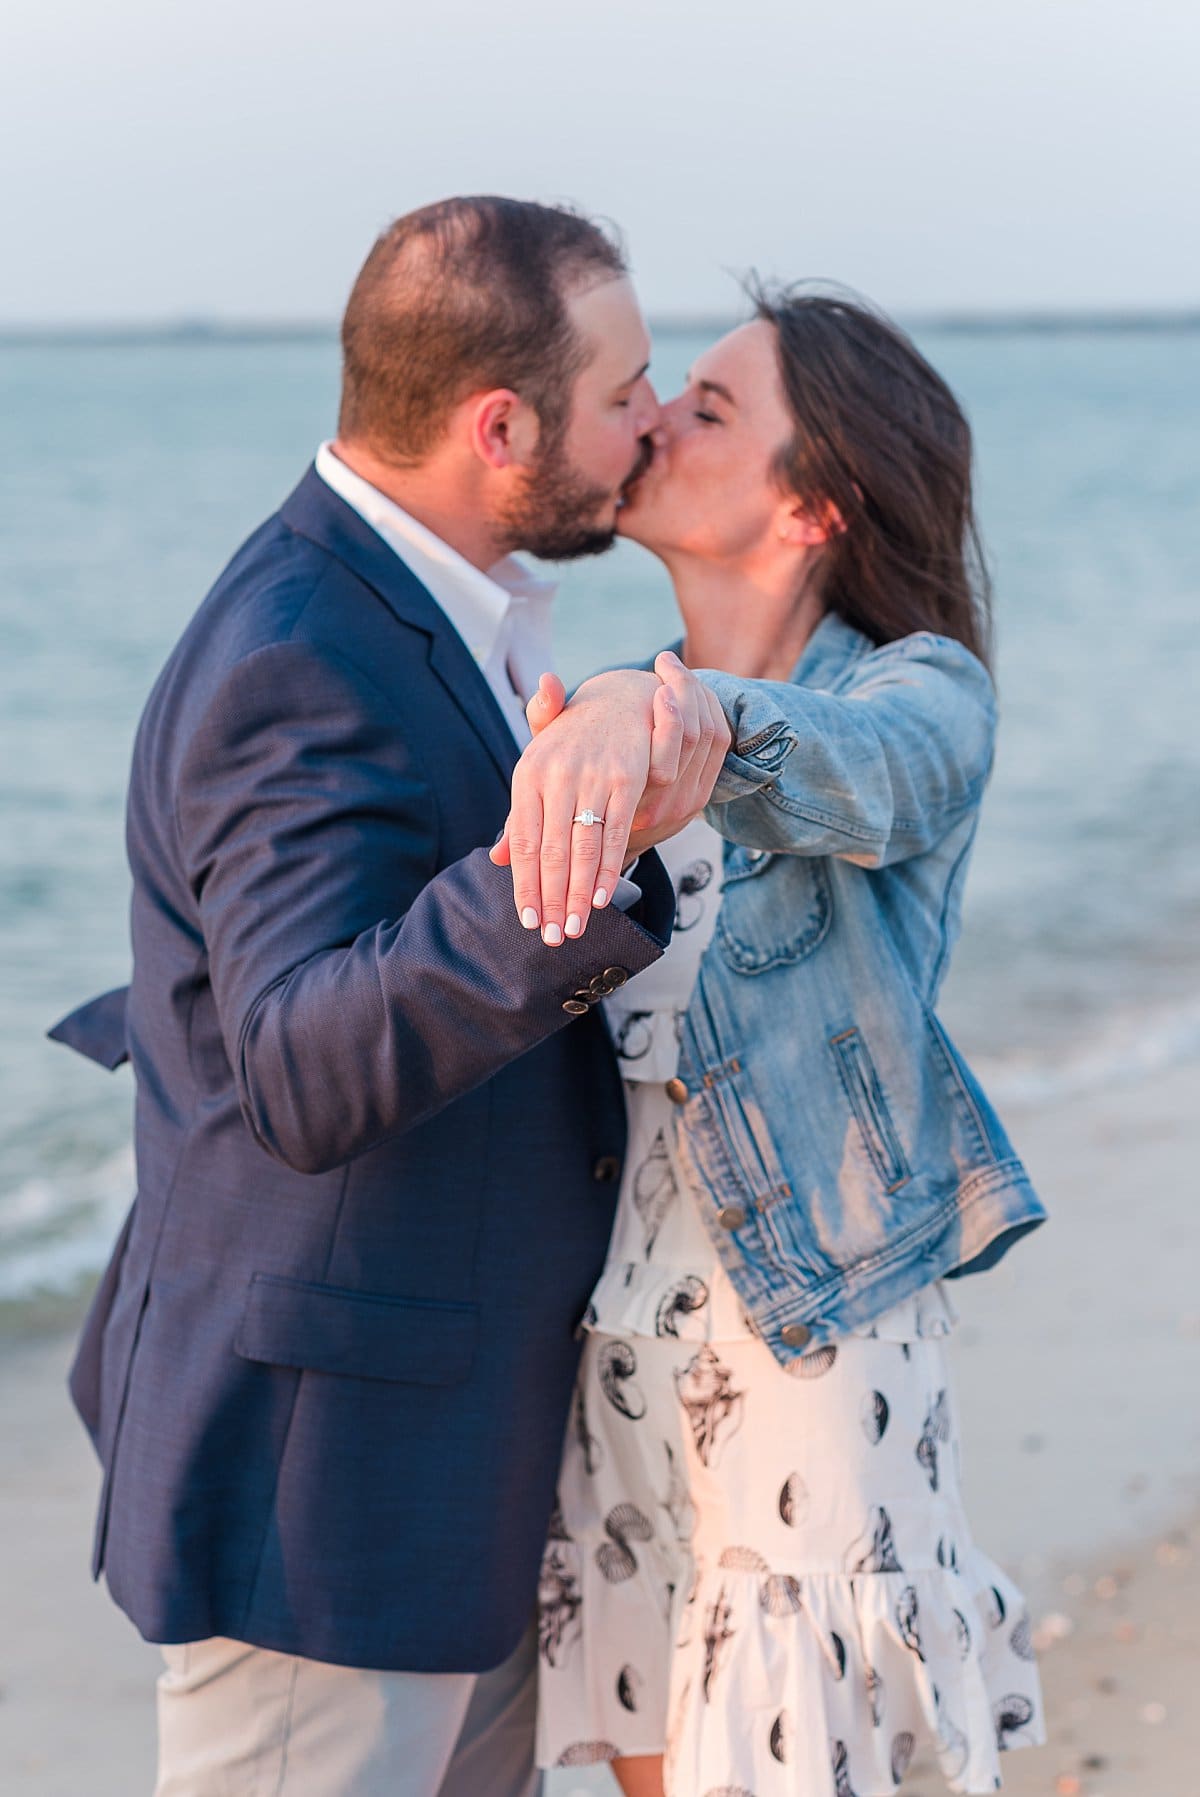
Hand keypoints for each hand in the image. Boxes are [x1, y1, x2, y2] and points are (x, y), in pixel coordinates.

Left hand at [490, 654, 729, 942]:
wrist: (620, 699)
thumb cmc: (572, 743)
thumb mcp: (539, 770)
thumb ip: (520, 816)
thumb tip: (499, 858)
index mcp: (527, 773)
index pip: (523, 841)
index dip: (524, 884)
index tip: (526, 920)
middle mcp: (556, 774)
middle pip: (551, 851)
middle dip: (550, 899)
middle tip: (550, 937)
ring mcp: (593, 776)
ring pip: (583, 848)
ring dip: (578, 895)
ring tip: (573, 929)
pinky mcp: (627, 778)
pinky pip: (616, 832)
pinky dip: (609, 868)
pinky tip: (601, 897)